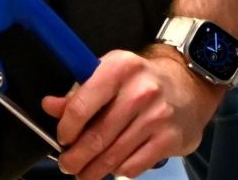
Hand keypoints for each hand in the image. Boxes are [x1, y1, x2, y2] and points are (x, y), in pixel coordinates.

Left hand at [43, 47, 223, 178]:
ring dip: (95, 170)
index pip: (81, 105)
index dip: (67, 128)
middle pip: (97, 136)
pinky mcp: (170, 138)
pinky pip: (135, 165)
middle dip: (77, 157)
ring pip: (115, 155)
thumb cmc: (140, 81)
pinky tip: (114, 167)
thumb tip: (50, 106)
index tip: (62, 139)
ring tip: (85, 173)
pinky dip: (120, 170)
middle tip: (67, 165)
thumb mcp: (109, 74)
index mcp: (118, 68)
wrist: (187, 86)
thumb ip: (78, 93)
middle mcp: (140, 91)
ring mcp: (157, 116)